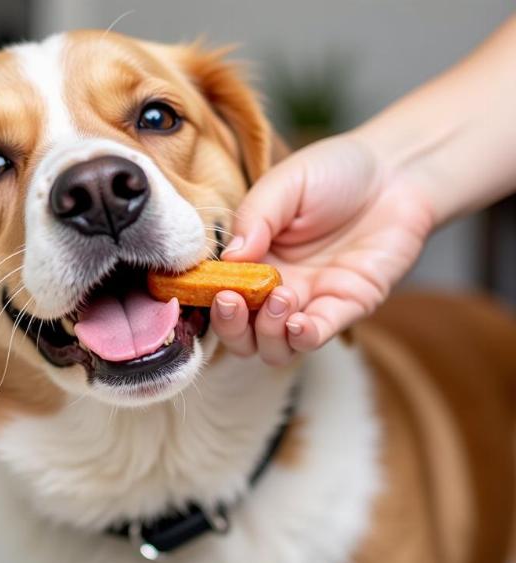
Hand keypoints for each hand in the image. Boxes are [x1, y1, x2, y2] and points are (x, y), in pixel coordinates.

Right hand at [210, 134, 434, 364]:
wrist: (399, 171)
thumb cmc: (337, 171)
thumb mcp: (286, 183)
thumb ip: (255, 216)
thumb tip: (229, 257)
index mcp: (252, 259)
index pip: (217, 293)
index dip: (206, 298)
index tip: (207, 287)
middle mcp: (274, 288)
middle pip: (239, 334)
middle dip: (231, 327)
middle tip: (234, 300)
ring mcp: (309, 302)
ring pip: (272, 348)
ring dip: (267, 333)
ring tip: (281, 297)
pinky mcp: (345, 308)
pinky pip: (314, 338)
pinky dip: (301, 338)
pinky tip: (297, 323)